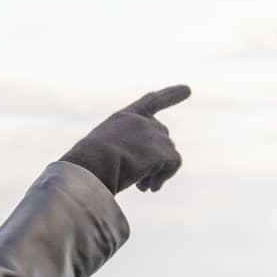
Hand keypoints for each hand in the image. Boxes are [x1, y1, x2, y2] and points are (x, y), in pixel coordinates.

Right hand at [58, 84, 190, 193]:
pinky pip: (173, 163)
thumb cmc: (88, 166)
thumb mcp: (101, 152)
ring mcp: (153, 133)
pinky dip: (163, 177)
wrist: (92, 165)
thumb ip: (122, 152)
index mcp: (123, 118)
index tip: (188, 90)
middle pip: (163, 136)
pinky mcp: (163, 149)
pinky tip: (150, 187)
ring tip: (141, 186)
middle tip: (140, 182)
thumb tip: (141, 172)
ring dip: (156, 173)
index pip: (151, 102)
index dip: (170, 95)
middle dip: (156, 159)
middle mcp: (142, 121)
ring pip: (168, 154)